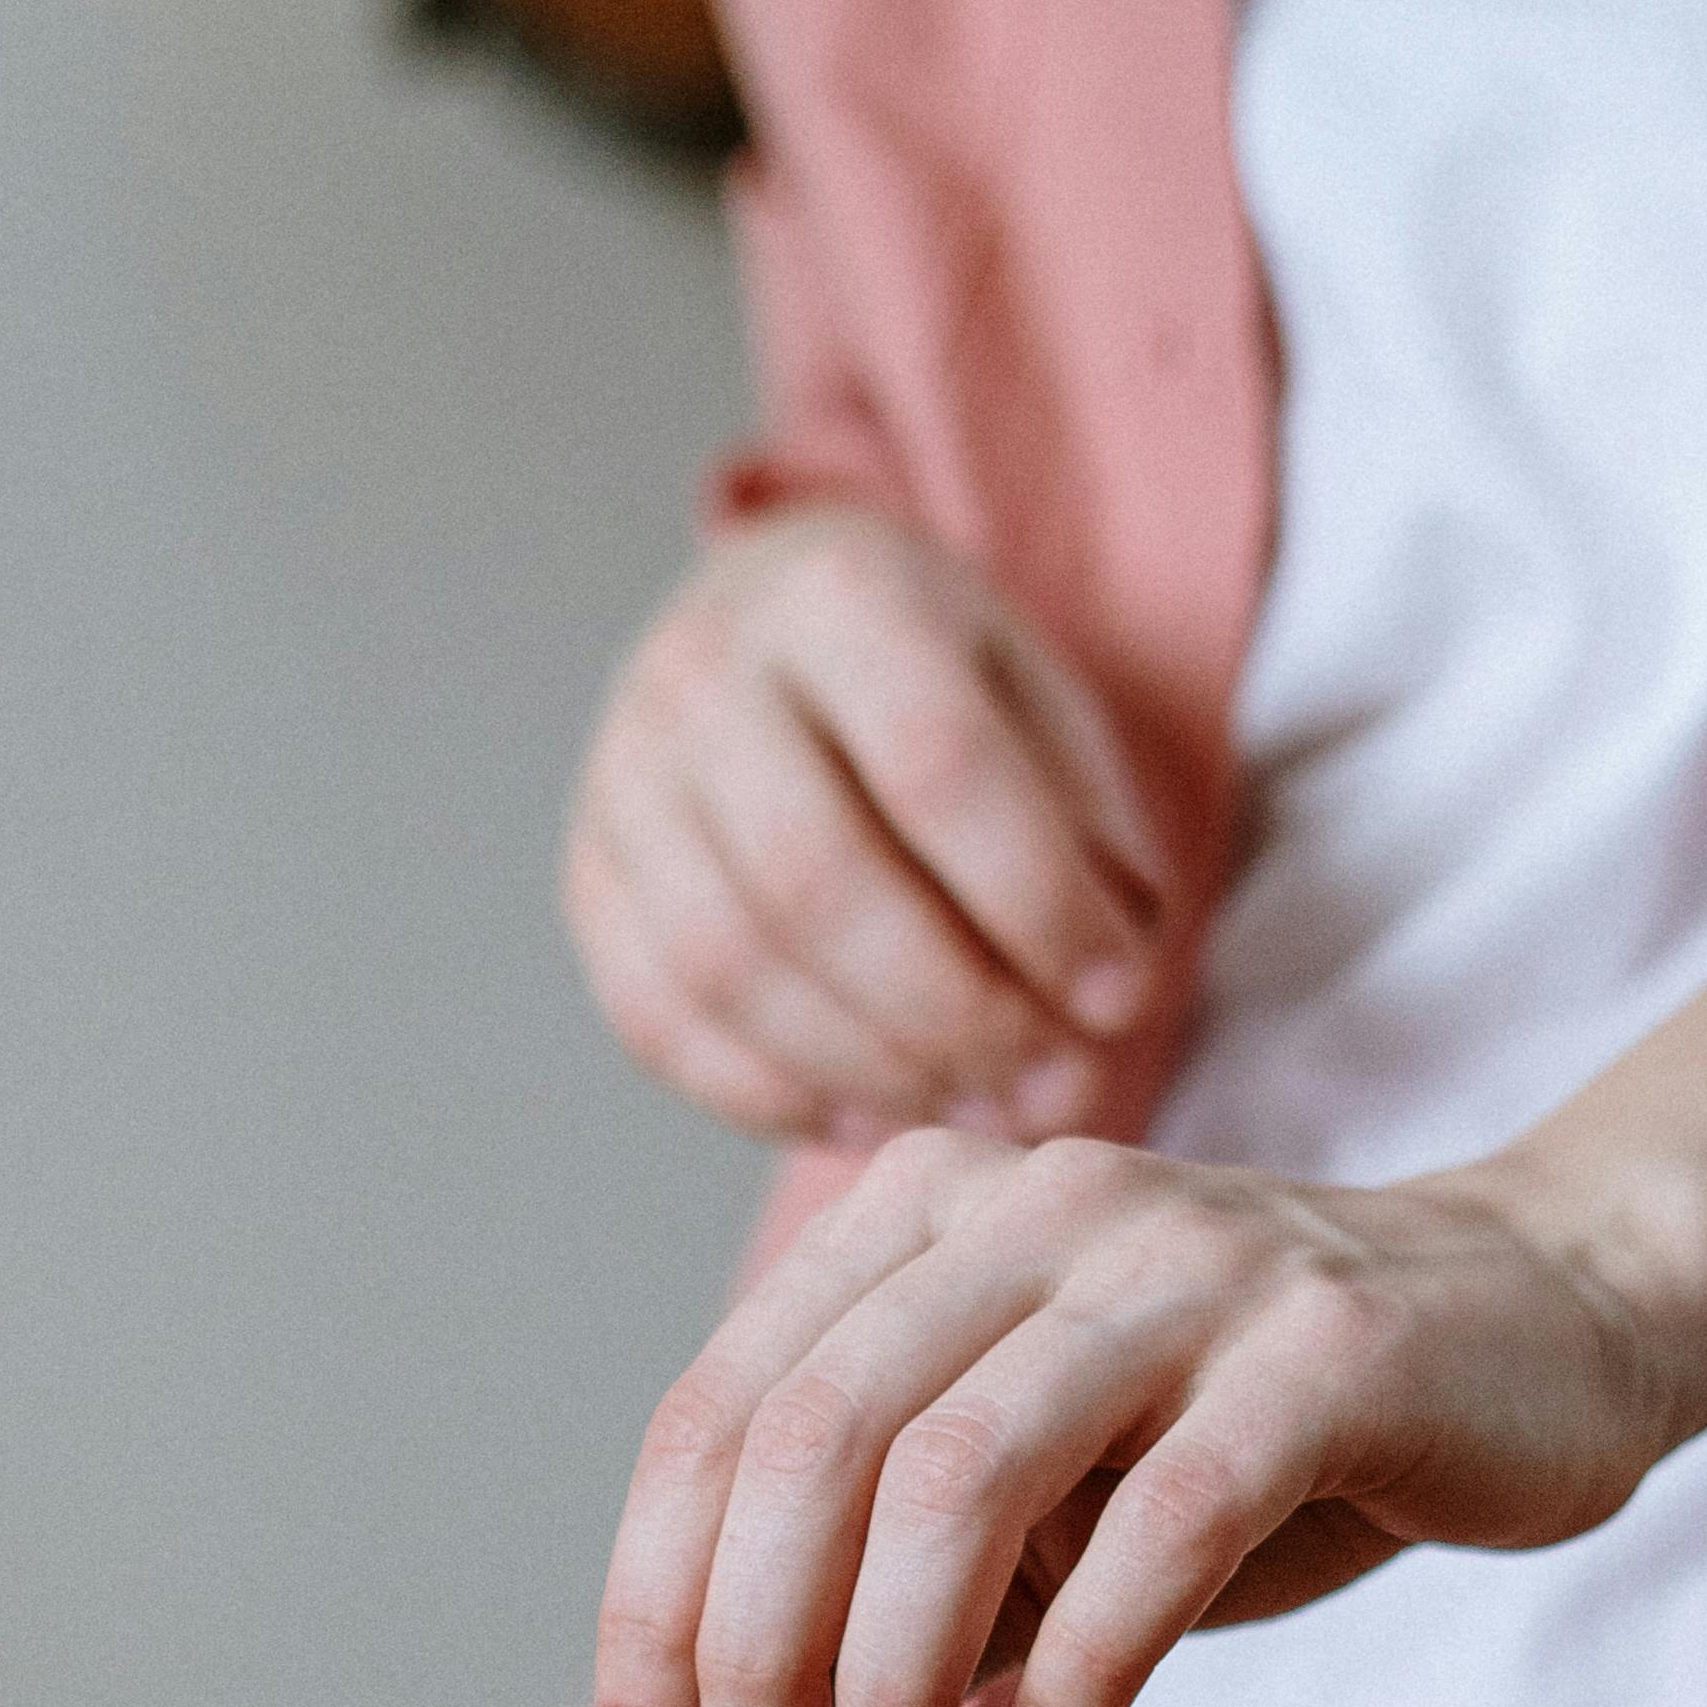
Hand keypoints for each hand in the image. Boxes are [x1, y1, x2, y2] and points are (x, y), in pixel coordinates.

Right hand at [561, 503, 1170, 1144]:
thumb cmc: (934, 685)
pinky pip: (660, 1023)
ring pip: (726, 968)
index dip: (1037, 903)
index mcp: (837, 591)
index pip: (936, 764)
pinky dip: (773, 1095)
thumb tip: (1099, 1013)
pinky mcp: (586, 882)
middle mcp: (700, 672)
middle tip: (1045, 1082)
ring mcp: (621, 780)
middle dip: (950, 1010)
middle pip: (815, 880)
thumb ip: (1085, 842)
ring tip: (975, 1109)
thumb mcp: (1037, 705)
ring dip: (865, 1069)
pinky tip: (872, 1114)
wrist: (771, 630)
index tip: (1119, 997)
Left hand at [586, 784, 1706, 1706]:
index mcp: (925, 1218)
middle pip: (813, 1443)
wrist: (1541, 1320)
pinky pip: (1165, 1518)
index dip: (653, 1605)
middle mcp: (1033, 1206)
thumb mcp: (1045, 1493)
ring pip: (957, 1477)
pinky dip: (1086, 1656)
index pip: (725, 1415)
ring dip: (893, 1681)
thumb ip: (902, 1575)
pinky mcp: (1323, 1346)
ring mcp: (1182, 1261)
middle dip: (756, 1657)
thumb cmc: (1256, 1430)